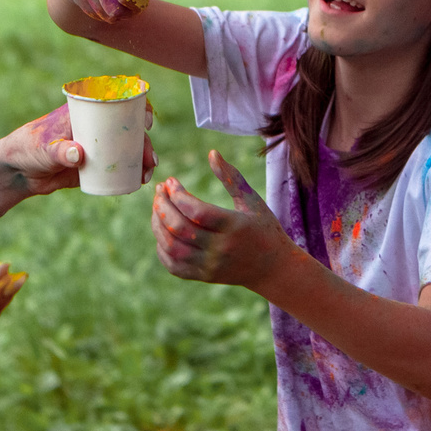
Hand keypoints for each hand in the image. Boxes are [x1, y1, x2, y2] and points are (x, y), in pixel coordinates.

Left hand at [0, 102, 155, 207]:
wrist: (18, 172)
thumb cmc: (27, 148)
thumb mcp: (43, 148)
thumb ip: (59, 151)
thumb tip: (78, 154)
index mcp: (86, 112)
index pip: (117, 102)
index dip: (137, 107)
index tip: (146, 121)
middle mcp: (96, 127)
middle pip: (129, 129)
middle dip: (144, 141)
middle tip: (149, 157)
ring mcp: (97, 147)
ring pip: (127, 149)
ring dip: (142, 158)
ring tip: (146, 173)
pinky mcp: (95, 166)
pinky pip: (118, 167)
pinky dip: (132, 172)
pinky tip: (140, 180)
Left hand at [150, 149, 294, 290]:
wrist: (273, 268)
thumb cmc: (263, 228)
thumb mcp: (252, 200)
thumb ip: (231, 177)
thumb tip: (211, 153)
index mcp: (235, 226)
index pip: (197, 211)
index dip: (178, 195)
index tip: (171, 181)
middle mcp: (221, 248)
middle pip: (180, 228)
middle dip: (162, 206)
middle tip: (159, 191)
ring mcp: (211, 265)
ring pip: (172, 247)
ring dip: (158, 225)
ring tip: (157, 207)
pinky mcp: (204, 277)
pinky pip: (174, 265)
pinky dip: (162, 247)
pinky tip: (163, 230)